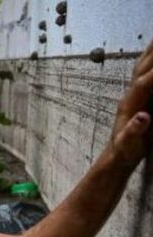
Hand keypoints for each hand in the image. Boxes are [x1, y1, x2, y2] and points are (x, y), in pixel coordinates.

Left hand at [109, 39, 152, 168]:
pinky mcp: (139, 96)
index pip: (144, 83)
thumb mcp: (128, 145)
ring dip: (151, 51)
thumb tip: (142, 118)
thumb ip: (134, 131)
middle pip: (142, 68)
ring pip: (142, 67)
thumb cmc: (123, 151)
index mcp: (129, 105)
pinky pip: (146, 73)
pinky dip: (151, 60)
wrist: (117, 155)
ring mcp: (134, 94)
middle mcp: (130, 95)